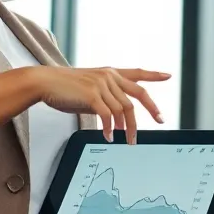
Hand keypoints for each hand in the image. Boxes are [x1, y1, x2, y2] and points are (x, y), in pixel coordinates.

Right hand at [33, 66, 169, 141]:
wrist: (44, 82)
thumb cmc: (65, 88)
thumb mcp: (90, 90)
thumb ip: (106, 99)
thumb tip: (118, 119)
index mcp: (110, 73)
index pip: (137, 73)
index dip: (154, 74)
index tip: (168, 76)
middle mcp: (109, 76)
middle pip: (138, 93)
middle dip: (152, 108)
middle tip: (160, 120)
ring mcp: (101, 84)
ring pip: (124, 109)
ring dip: (127, 127)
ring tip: (127, 140)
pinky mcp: (92, 94)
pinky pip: (108, 115)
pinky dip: (110, 128)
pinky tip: (109, 136)